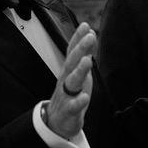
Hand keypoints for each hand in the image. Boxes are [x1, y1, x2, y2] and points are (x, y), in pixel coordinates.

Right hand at [44, 23, 95, 139]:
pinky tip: (85, 97)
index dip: (78, 38)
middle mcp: (66, 81)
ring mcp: (66, 95)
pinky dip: (79, 102)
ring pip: (72, 82)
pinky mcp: (69, 111)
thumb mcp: (78, 72)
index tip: (85, 25)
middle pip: (72, 63)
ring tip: (87, 61)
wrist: (58, 121)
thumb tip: (89, 34)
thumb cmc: (70, 94)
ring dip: (79, 71)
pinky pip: (73, 106)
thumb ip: (83, 54)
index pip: (72, 52)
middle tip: (89, 37)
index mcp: (69, 71)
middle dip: (80, 49)